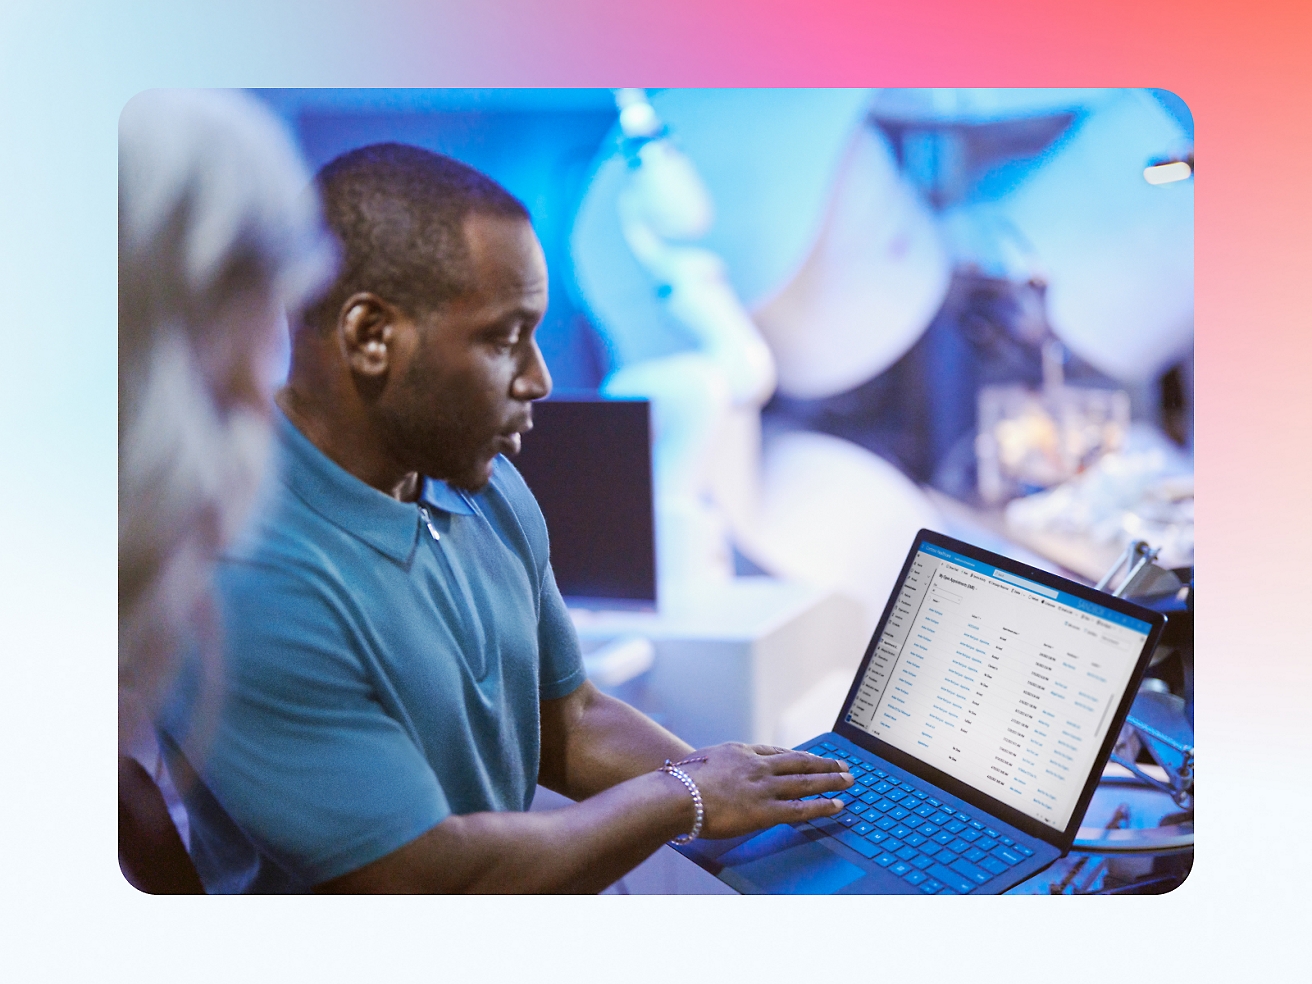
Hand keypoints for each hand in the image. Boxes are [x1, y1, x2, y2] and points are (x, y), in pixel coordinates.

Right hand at [666, 743, 853, 839]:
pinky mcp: (766, 811)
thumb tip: (712, 774)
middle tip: (842, 764)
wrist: (677, 795)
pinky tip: (837, 805)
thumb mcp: (699, 764)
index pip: (776, 752)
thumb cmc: (679, 784)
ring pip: (806, 781)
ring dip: (831, 780)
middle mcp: (757, 766)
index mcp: (740, 753)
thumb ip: (714, 768)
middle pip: (799, 762)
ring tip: (848, 780)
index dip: (796, 756)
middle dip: (823, 763)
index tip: (809, 758)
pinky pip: (802, 808)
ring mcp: (764, 787)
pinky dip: (823, 806)